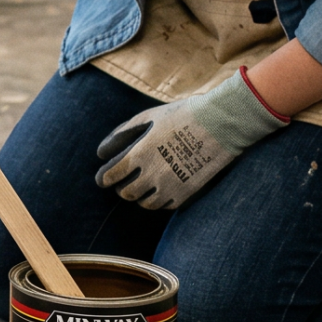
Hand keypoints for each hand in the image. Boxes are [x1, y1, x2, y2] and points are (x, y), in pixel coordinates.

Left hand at [94, 73, 286, 210]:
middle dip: (122, 187)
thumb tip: (102, 152)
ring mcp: (171, 186)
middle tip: (124, 181)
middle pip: (126, 193)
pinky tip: (162, 187)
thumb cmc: (181, 116)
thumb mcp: (148, 117)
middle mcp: (152, 174)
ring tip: (143, 185)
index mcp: (139, 153)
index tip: (103, 178)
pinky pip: (166, 205)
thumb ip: (122, 133)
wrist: (220, 124)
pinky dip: (160, 199)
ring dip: (140, 196)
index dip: (103, 178)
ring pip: (145, 203)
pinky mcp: (187, 193)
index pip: (110, 176)